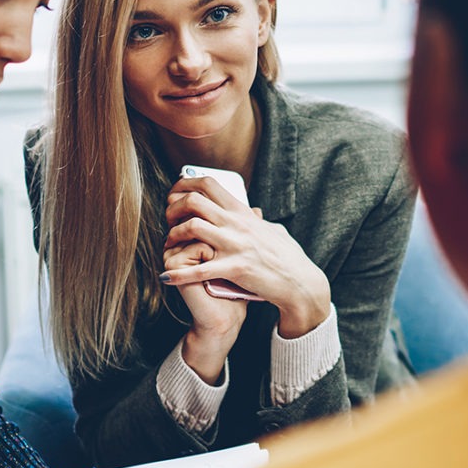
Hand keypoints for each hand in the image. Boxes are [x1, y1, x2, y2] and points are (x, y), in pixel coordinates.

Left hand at [164, 177, 330, 337]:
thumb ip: (256, 220)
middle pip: (193, 201)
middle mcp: (237, 224)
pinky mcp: (235, 269)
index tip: (174, 195)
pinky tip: (166, 277)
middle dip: (172, 209)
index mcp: (242, 212)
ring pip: (191, 228)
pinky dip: (178, 274)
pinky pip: (199, 269)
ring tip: (169, 248)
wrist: (300, 283)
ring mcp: (236, 245)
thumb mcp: (272, 231)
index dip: (183, 185)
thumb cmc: (289, 258)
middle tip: (168, 221)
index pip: (208, 184)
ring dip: (173, 237)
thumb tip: (253, 212)